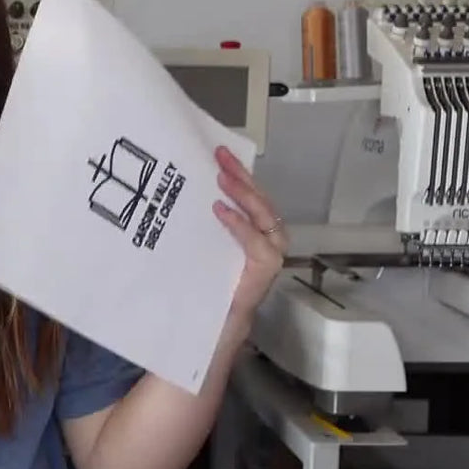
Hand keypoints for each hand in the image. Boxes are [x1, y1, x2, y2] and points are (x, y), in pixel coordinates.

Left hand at [211, 145, 287, 320]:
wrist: (221, 317)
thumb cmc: (216, 279)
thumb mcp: (214, 242)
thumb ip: (216, 220)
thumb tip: (195, 189)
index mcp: (261, 227)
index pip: (253, 192)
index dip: (239, 171)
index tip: (219, 152)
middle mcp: (272, 235)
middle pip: (259, 198)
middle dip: (241, 175)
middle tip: (220, 156)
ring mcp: (273, 250)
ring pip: (262, 214)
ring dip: (242, 194)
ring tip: (222, 178)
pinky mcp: (267, 267)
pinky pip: (255, 240)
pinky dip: (239, 224)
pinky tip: (220, 210)